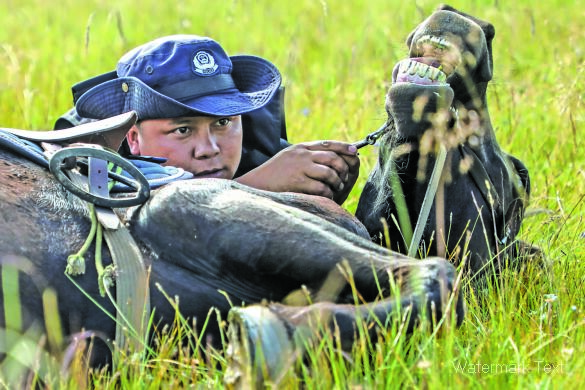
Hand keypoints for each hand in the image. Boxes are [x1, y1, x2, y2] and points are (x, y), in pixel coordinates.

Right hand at [236, 140, 359, 204]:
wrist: (255, 185)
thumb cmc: (273, 175)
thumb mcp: (289, 158)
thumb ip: (306, 156)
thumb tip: (329, 158)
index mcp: (300, 148)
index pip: (327, 144)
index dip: (344, 147)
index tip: (355, 152)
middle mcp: (301, 155)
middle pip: (332, 158)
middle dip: (343, 168)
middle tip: (345, 178)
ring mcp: (299, 168)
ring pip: (330, 173)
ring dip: (337, 182)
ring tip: (337, 188)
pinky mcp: (298, 182)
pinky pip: (322, 188)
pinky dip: (329, 193)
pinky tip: (328, 197)